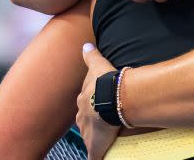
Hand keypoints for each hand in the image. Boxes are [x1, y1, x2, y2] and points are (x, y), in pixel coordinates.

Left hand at [77, 43, 118, 159]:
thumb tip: (85, 45)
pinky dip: (96, 156)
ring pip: (89, 136)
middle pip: (85, 120)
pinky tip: (98, 158)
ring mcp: (88, 133)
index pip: (85, 103)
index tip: (96, 105)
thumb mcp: (97, 64)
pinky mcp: (95, 146)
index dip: (91, 104)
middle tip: (100, 123)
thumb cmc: (105, 82)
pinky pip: (95, 155)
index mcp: (83, 100)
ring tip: (103, 139)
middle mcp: (82, 117)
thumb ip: (90, 55)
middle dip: (91, 122)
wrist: (110, 98)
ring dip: (94, 137)